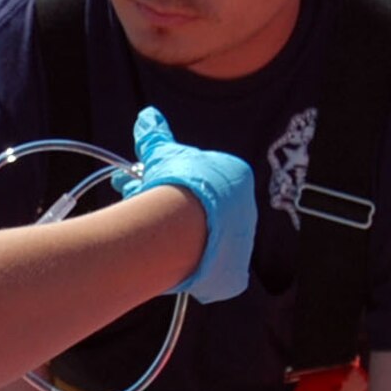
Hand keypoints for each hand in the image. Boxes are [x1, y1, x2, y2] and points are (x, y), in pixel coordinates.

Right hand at [118, 108, 255, 302]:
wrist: (186, 222)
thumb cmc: (178, 183)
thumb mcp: (163, 152)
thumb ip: (156, 136)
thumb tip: (147, 116)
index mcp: (237, 178)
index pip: (201, 181)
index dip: (171, 183)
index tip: (149, 188)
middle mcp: (245, 210)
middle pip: (202, 213)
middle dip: (173, 211)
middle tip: (144, 211)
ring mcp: (242, 244)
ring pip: (205, 242)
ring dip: (181, 241)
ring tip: (154, 240)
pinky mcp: (233, 274)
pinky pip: (213, 273)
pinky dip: (195, 271)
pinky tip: (173, 264)